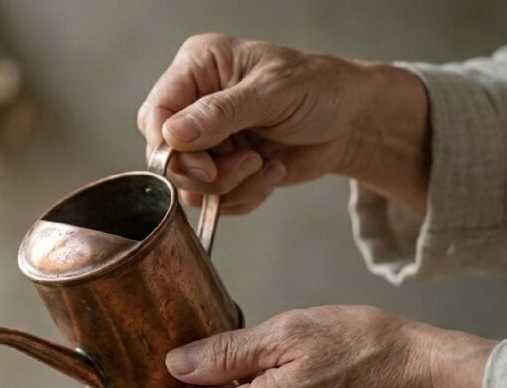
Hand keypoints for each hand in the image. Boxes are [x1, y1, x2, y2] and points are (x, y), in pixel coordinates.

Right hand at [137, 34, 429, 213]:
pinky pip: (212, 200)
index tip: (207, 166)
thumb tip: (173, 135)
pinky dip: (243, 196)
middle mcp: (193, 103)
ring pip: (189, 185)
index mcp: (197, 68)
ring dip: (230, 187)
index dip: (171, 148)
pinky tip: (270, 173)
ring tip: (264, 165)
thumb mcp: (273, 92)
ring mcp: (206, 140)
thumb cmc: (319, 88)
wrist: (350, 121)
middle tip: (248, 163)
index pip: (155, 114)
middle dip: (207, 174)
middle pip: (166, 157)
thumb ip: (222, 112)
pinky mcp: (221, 169)